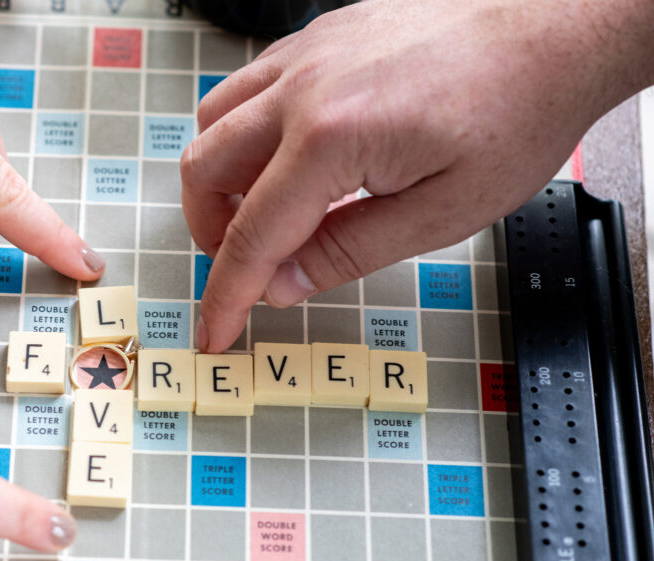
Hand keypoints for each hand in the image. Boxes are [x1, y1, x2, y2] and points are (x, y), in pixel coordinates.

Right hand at [182, 0, 653, 352]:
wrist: (554, 27)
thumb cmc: (518, 109)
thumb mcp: (442, 212)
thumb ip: (348, 252)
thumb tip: (283, 283)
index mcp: (331, 136)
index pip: (252, 234)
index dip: (227, 293)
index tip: (216, 330)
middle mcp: (304, 87)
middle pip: (205, 168)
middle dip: (210, 233)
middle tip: (244, 269)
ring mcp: (307, 54)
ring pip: (214, 121)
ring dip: (219, 179)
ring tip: (260, 215)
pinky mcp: (319, 38)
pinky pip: (249, 88)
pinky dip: (244, 134)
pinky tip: (285, 159)